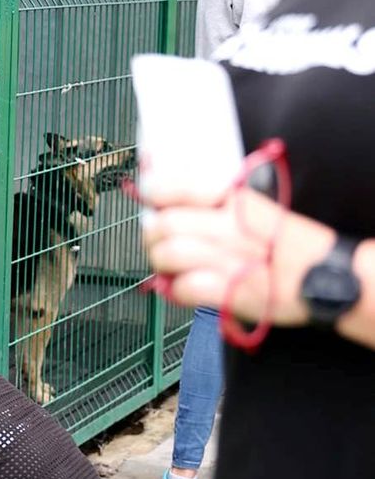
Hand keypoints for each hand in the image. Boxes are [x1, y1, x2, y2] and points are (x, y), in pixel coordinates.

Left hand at [143, 186, 332, 325]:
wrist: (329, 278)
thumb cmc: (294, 247)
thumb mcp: (260, 211)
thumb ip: (221, 205)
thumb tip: (176, 202)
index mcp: (237, 200)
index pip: (180, 186)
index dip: (154, 191)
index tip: (148, 196)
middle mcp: (229, 226)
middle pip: (165, 223)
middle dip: (152, 235)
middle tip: (157, 242)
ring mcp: (228, 259)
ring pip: (168, 253)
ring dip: (161, 264)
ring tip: (169, 269)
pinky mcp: (229, 291)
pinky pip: (184, 287)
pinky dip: (177, 290)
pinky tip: (185, 289)